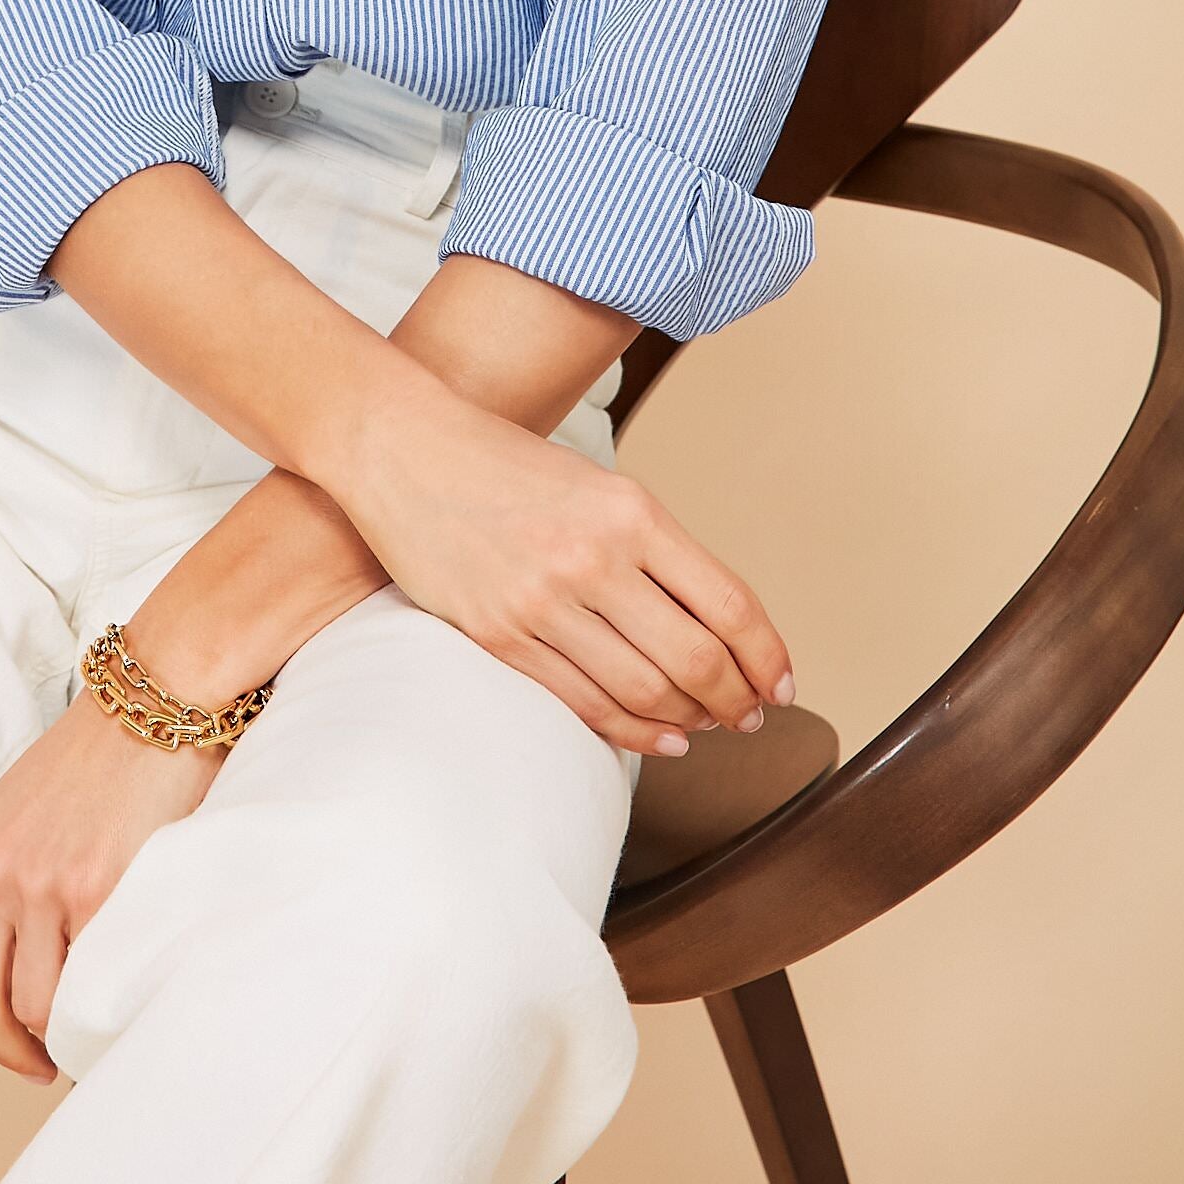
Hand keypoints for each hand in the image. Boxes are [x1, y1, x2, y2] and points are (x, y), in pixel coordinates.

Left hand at [0, 685, 220, 1080]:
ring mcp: (41, 884)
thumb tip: (15, 959)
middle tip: (38, 1068)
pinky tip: (114, 1003)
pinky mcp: (95, 890)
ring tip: (83, 1036)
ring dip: (55, 1039)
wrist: (154, 697)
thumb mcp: (24, 811)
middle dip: (5, 1053)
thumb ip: (8, 875)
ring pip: (31, 1006)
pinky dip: (97, 1008)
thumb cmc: (104, 755)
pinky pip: (85, 981)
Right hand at [336, 381, 794, 758]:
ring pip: (644, 693)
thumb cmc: (503, 462)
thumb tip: (716, 629)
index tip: (781, 683)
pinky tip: (659, 734)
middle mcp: (591, 557)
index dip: (767, 657)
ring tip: (708, 725)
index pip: (727, 605)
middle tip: (750, 714)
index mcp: (629, 510)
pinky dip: (633, 731)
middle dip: (737, 700)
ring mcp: (542, 602)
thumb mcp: (597, 485)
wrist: (402, 449)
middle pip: (696, 661)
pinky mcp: (500, 636)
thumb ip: (652, 549)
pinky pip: (584, 703)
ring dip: (690, 721)